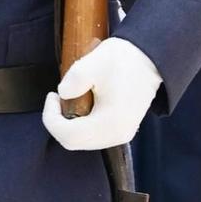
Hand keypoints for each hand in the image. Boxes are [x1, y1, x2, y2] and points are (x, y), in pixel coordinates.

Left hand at [42, 37, 161, 151]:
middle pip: (73, 142)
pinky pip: (92, 136)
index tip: (52, 95)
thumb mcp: (94, 63)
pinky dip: (80, 123)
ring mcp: (121, 135)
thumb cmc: (124, 60)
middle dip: (58, 122)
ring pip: (82, 140)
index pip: (68, 135)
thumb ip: (74, 80)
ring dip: (68, 123)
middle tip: (57, 98)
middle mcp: (117, 135)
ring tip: (69, 99)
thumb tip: (63, 94)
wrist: (149, 60)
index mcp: (110, 123)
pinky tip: (81, 104)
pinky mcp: (121, 130)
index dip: (51, 118)